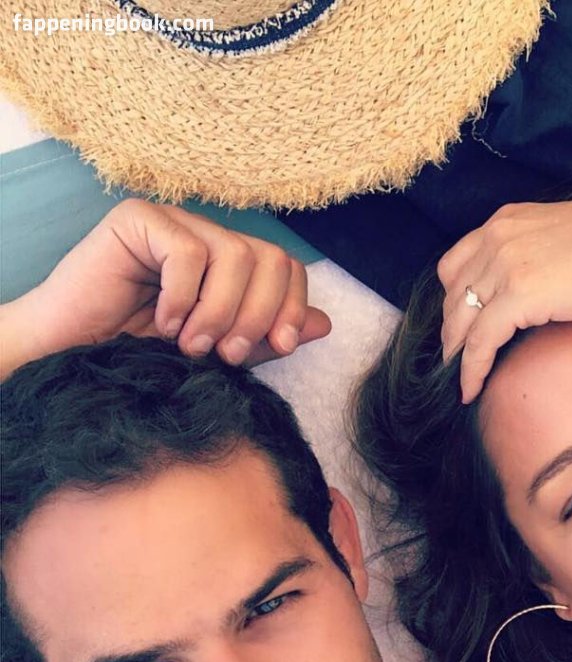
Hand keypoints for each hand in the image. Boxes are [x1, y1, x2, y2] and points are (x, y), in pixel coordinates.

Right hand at [11, 199, 330, 372]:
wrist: (77, 360)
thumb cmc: (144, 358)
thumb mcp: (220, 353)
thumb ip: (268, 338)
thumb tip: (323, 323)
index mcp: (230, 265)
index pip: (286, 267)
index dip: (290, 306)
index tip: (276, 347)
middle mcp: (207, 237)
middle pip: (269, 257)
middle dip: (257, 314)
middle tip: (227, 354)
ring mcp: (173, 223)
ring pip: (234, 254)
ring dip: (218, 312)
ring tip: (190, 343)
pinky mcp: (138, 220)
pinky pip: (187, 253)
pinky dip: (181, 297)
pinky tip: (161, 320)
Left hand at [438, 193, 571, 400]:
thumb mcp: (569, 239)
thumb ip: (541, 257)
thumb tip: (542, 289)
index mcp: (509, 220)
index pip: (457, 264)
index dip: (454, 301)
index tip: (460, 329)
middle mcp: (499, 237)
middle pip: (452, 294)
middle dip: (453, 331)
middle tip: (457, 363)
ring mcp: (507, 264)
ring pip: (461, 320)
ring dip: (458, 356)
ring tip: (462, 382)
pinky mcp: (521, 295)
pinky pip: (480, 342)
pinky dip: (472, 370)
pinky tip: (472, 391)